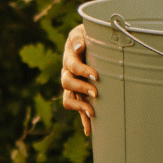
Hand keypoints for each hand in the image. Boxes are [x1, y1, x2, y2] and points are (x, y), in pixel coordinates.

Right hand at [60, 23, 98, 137]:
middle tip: (96, 92)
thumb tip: (79, 47)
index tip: (96, 76)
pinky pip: (78, 108)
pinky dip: (82, 120)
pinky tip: (89, 131)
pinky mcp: (79, 94)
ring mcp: (72, 86)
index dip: (82, 71)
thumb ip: (79, 38)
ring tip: (92, 112)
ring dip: (80, 106)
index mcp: (69, 58)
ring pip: (68, 99)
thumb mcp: (83, 31)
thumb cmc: (89, 34)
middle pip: (67, 84)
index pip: (72, 67)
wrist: (89, 40)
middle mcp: (67, 73)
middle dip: (81, 89)